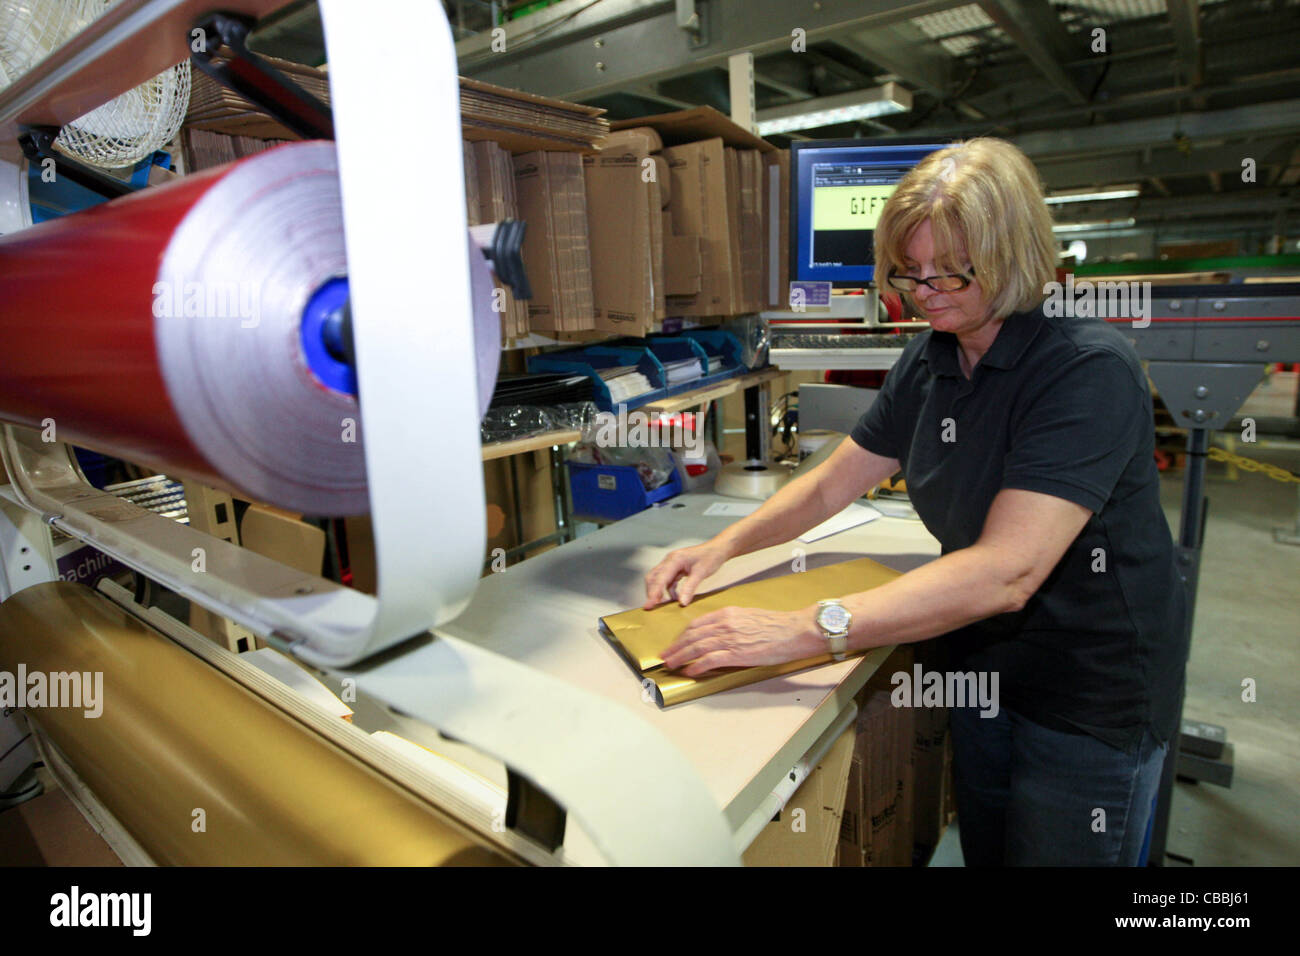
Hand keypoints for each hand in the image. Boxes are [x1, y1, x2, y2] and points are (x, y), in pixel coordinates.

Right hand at [643, 540, 733, 608]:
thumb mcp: (701, 573)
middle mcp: (670, 561)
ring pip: (658, 579)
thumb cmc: (711, 557)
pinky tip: (673, 598)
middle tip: (651, 607)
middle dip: (651, 592)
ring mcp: (672, 564)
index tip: (648, 605)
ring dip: (658, 592)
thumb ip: (690, 588)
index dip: (653, 593)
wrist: (718, 549)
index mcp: (674, 560)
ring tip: (661, 605)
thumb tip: (681, 603)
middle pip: (653, 577)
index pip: (660, 578)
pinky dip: (668, 590)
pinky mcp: (676, 569)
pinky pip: (667, 581)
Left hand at [660, 606, 823, 676]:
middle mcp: (725, 623)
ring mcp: (730, 638)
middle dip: (675, 647)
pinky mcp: (737, 653)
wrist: (794, 630)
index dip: (682, 635)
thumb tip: (718, 634)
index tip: (675, 643)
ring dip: (680, 657)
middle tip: (665, 655)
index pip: (696, 624)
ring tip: (671, 665)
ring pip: (696, 647)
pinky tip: (690, 672)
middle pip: (691, 635)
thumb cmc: (777, 625)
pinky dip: (696, 666)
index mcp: (727, 613)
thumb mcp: (749, 617)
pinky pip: (710, 660)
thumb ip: (732, 623)